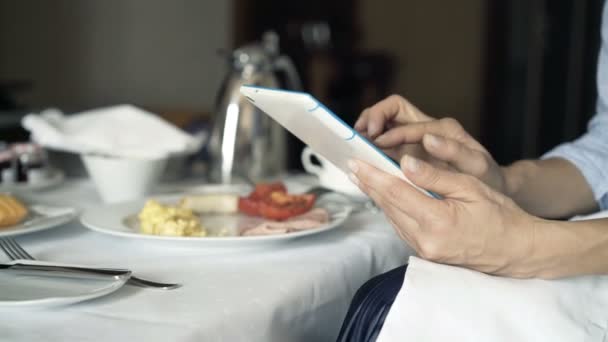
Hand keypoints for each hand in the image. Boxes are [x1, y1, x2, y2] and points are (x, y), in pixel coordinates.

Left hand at [348, 156, 538, 277]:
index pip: (395, 193)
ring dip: (377, 196)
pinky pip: (402, 227)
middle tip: (352, 165)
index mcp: (438, 221)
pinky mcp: (426, 253)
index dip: (373, 175)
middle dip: (368, 184)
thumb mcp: (470, 187)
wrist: (517, 250)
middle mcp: (426, 239)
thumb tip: (404, 163)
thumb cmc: (500, 216)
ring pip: (392, 217)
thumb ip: (434, 176)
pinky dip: (392, 209)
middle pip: (388, 206)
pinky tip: (385, 196)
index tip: (356, 162)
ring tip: (363, 177)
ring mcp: (424, 250)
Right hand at [356, 95, 506, 192]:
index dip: (384, 124)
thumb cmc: (486, 177)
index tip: (374, 141)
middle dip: (371, 119)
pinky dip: (373, 151)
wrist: (493, 189)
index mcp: (440, 127)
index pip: (400, 113)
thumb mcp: (476, 165)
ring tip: (357, 149)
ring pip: (385, 126)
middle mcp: (427, 129)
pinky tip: (365, 163)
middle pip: (389, 110)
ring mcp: (417, 142)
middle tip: (359, 138)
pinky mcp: (411, 156)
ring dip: (368, 134)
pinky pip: (387, 147)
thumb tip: (428, 138)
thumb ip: (454, 151)